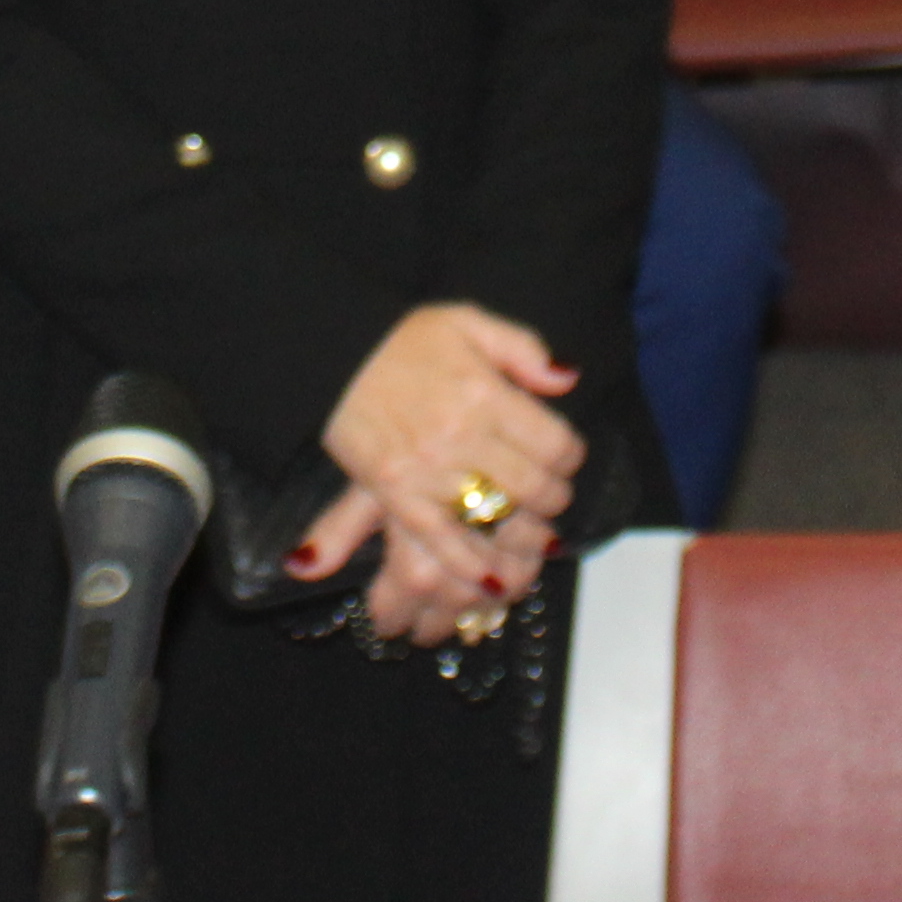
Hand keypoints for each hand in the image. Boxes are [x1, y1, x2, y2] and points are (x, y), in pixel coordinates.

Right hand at [308, 302, 581, 631]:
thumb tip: (568, 378)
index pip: (554, 444)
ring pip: (495, 521)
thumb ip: (524, 349)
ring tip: (531, 532)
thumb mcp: (467, 321)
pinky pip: (443, 544)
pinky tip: (491, 579)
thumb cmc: (401, 339)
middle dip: (553, 497)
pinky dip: (471, 567)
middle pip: (532, 488)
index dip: (570, 456)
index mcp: (484, 394)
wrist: (332, 355)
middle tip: (549, 495)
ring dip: (523, 535)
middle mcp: (461, 437)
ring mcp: (428, 472)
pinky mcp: (398, 498)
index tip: (564, 456)